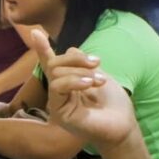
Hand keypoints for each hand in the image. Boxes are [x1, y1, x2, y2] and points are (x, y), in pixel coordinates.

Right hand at [31, 30, 135, 147]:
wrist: (123, 126)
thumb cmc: (113, 104)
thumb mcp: (99, 75)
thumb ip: (83, 64)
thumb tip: (69, 48)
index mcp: (68, 83)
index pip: (52, 64)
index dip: (43, 49)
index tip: (36, 32)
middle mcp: (59, 92)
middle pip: (55, 64)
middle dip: (75, 58)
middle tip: (97, 62)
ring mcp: (57, 102)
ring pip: (56, 73)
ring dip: (79, 71)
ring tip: (98, 81)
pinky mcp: (58, 111)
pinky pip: (57, 87)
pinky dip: (73, 81)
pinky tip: (89, 84)